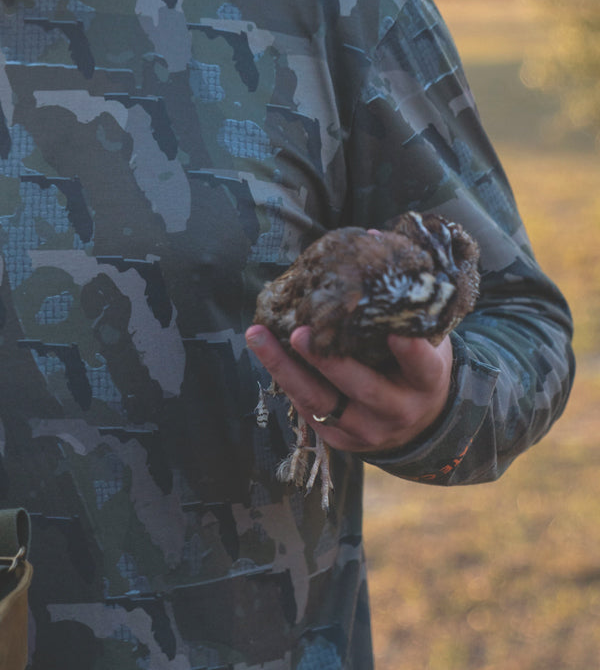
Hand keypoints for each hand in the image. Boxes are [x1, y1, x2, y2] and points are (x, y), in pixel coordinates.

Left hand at [245, 324, 453, 453]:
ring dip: (285, 369)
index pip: (423, 368)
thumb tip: (371, 246)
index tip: (396, 333)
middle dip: (328, 362)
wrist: (418, 423)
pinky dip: (285, 379)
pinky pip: (307, 410)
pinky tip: (265, 351)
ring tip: (259, 336)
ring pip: (321, 403)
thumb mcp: (425, 340)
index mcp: (426, 384)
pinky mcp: (340, 439)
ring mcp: (367, 430)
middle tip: (300, 333)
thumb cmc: (414, 366)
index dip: (412, 353)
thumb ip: (404, 309)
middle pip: (362, 389)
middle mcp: (398, 411)